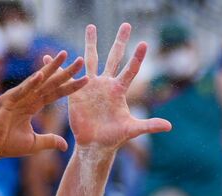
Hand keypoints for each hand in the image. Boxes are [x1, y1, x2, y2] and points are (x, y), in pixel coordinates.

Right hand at [0, 51, 86, 158]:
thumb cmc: (7, 144)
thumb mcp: (34, 143)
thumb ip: (49, 141)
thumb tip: (65, 146)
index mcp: (32, 105)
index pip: (55, 93)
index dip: (70, 87)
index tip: (86, 79)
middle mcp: (27, 97)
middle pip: (50, 82)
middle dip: (66, 71)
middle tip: (80, 60)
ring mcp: (17, 96)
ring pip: (38, 81)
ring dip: (51, 68)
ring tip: (64, 55)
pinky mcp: (8, 100)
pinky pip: (22, 90)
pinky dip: (31, 83)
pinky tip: (42, 74)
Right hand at [69, 23, 170, 149]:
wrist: (94, 145)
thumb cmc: (114, 138)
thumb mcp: (132, 130)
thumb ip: (149, 125)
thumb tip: (169, 126)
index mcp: (119, 90)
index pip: (130, 70)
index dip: (137, 57)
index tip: (144, 43)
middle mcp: (106, 84)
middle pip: (113, 57)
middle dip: (120, 41)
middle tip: (126, 24)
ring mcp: (91, 86)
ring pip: (91, 59)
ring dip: (90, 43)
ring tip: (91, 26)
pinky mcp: (76, 92)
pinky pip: (69, 75)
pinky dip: (61, 65)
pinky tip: (53, 55)